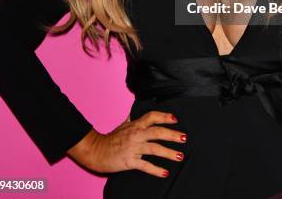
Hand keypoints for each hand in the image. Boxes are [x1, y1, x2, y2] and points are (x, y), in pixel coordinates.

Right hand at [67, 111, 185, 177]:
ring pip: (154, 149)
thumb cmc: (111, 138)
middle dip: (172, 135)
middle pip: (157, 132)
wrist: (97, 151)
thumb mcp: (123, 125)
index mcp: (135, 125)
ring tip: (179, 156)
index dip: (164, 116)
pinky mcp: (130, 161)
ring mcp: (133, 148)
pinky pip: (145, 165)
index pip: (151, 117)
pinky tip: (165, 172)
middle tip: (184, 138)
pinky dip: (156, 169)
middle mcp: (136, 134)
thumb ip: (133, 118)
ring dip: (168, 153)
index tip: (175, 119)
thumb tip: (137, 110)